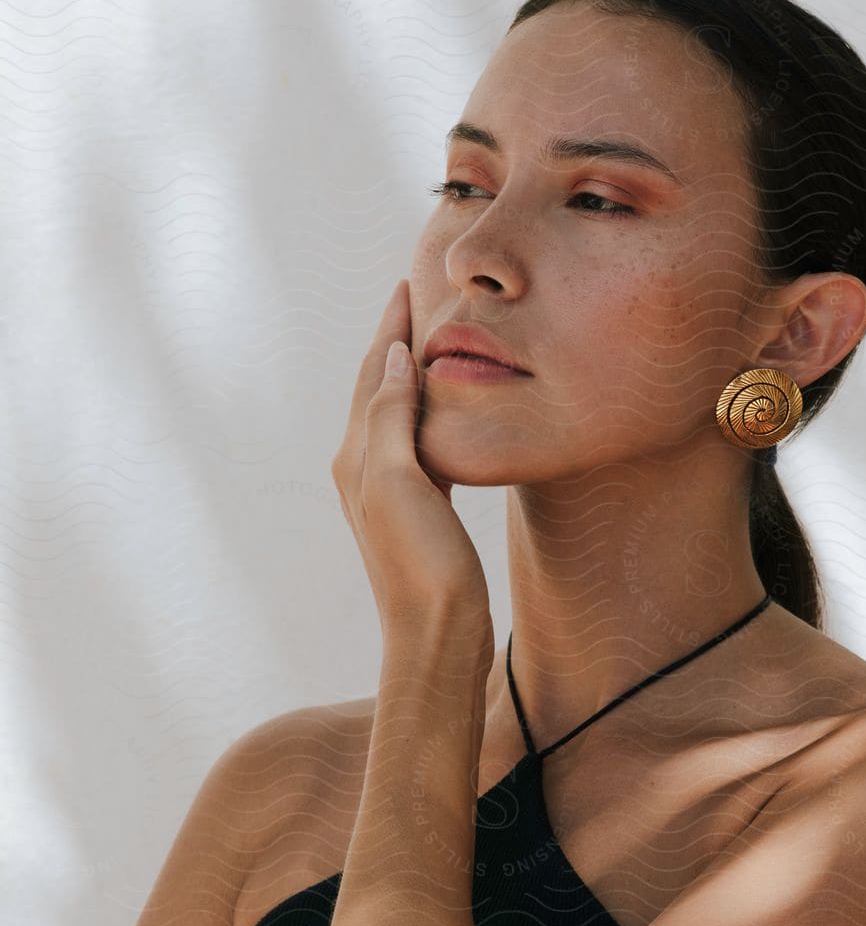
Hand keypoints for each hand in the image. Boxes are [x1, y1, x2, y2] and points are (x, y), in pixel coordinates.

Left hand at [330, 275, 489, 630]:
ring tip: (435, 345)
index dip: (389, 327)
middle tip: (418, 300)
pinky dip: (430, 417)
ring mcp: (390, 496)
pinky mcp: (418, 516)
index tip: (407, 284)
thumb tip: (390, 359)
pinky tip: (448, 416)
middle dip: (395, 344)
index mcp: (356, 458)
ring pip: (398, 417)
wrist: (437, 641)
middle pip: (378, 390)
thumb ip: (392, 419)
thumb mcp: (402, 484)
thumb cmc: (422, 568)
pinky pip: (420, 448)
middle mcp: (364, 472)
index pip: (371, 373)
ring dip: (412, 378)